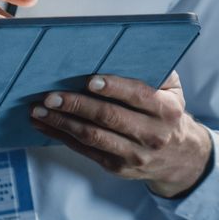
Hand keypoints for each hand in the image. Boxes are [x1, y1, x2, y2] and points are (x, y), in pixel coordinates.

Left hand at [29, 71, 213, 197]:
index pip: (138, 96)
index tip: (89, 80)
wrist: (179, 157)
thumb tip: (120, 51)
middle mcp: (152, 135)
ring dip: (62, 122)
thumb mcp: (172, 90)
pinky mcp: (117, 167)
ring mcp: (133, 155)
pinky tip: (44, 124)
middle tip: (51, 95)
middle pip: (109, 118)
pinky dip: (62, 136)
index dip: (114, 87)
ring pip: (92, 137)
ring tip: (39, 109)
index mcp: (166, 110)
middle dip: (77, 105)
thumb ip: (153, 71)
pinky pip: (85, 150)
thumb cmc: (167, 113)